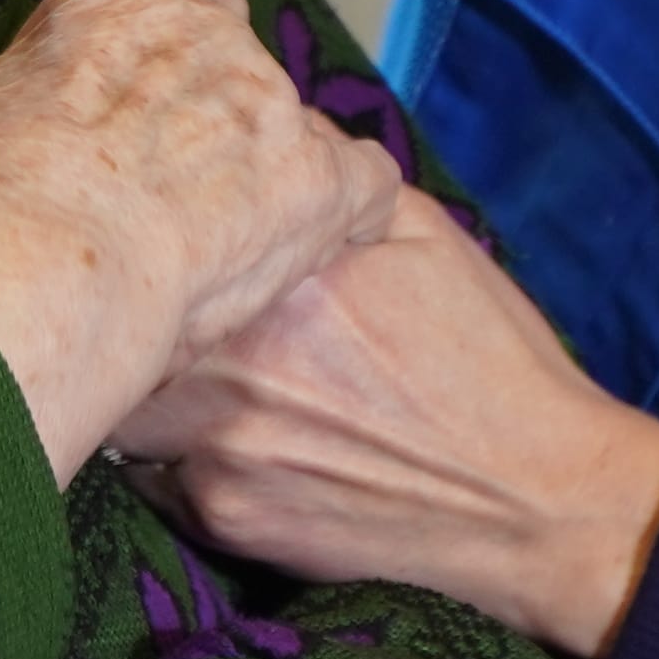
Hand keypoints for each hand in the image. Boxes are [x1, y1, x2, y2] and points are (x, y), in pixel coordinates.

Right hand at [0, 0, 404, 478]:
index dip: (173, 75)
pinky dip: (346, 223)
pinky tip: (317, 259)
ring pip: (298, 135)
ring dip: (271, 188)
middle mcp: (210, 30)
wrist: (28, 260)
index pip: (183, 7)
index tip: (149, 127)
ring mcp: (272, 101)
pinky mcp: (321, 177)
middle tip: (179, 206)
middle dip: (221, 136)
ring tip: (228, 259)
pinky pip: (366, 187)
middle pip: (243, 74)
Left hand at [122, 201, 658, 655]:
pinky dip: (170, 459)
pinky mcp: (225, 518)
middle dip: (129, 315)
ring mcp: (220, 447)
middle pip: (124, 324)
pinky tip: (228, 444)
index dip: (141, 236)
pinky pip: (152, 478)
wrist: (536, 501)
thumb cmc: (487, 359)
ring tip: (188, 379)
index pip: (154, 238)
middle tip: (143, 309)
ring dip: (140, 389)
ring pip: (122, 404)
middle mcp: (235, 362)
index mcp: (281, 278)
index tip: (143, 234)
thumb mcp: (423, 236)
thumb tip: (259, 140)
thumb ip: (329, 184)